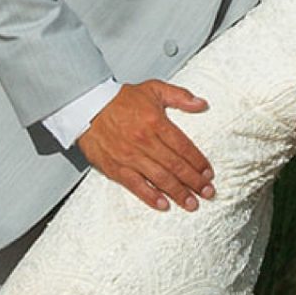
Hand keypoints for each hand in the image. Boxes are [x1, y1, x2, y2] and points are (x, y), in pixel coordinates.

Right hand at [79, 80, 213, 211]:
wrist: (86, 106)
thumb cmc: (121, 99)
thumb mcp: (153, 89)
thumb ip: (180, 96)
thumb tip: (202, 104)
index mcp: (156, 122)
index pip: (184, 147)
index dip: (199, 162)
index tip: (209, 174)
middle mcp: (144, 141)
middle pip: (175, 166)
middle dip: (194, 182)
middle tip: (208, 193)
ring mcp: (129, 157)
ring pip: (160, 179)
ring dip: (178, 193)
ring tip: (192, 204)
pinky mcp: (115, 168)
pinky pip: (136, 186)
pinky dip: (150, 197)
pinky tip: (164, 205)